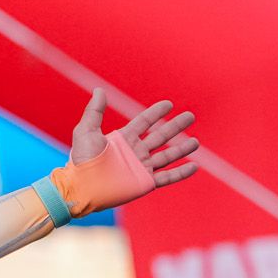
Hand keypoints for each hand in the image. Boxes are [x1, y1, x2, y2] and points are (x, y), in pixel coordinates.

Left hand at [68, 101, 199, 211]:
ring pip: (167, 156)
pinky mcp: (144, 183)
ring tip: (196, 142)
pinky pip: (167, 177)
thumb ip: (94, 111)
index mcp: (124, 139)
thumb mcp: (86, 131)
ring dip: (182, 149)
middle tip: (190, 116)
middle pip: (160, 136)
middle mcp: (135, 152)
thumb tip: (100, 89)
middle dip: (176, 126)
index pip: (144, 122)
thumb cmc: (82, 160)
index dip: (156, 113)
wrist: (82, 187)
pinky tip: (195, 166)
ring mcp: (141, 168)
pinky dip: (181, 173)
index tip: (169, 104)